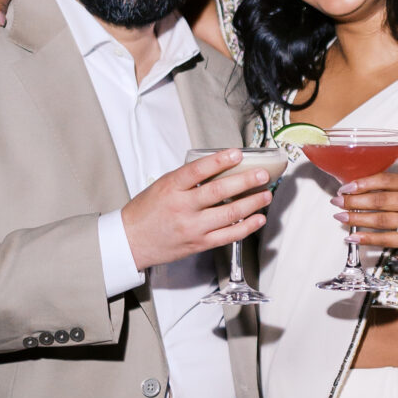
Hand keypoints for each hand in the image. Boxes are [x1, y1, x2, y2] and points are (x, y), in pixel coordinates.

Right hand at [123, 151, 278, 271]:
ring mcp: (192, 227)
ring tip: (266, 194)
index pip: (198, 170)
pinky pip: (228, 235)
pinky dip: (246, 227)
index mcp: (171, 188)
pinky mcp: (199, 244)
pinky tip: (258, 219)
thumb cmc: (146, 212)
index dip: (219, 161)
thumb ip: (187, 179)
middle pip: (219, 192)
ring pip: (229, 214)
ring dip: (252, 203)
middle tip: (262, 175)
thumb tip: (218, 168)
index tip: (237, 153)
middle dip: (245, 181)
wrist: (131, 241)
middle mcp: (182, 207)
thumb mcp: (162, 186)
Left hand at [338, 171, 397, 269]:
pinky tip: (352, 236)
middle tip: (337, 202)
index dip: (362, 184)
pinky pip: (385, 239)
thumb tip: (355, 188)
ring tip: (340, 217)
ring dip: (356, 219)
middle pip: (380, 201)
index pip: (385, 180)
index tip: (344, 188)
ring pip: (381, 220)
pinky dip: (366, 238)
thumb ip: (391, 189)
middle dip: (354, 201)